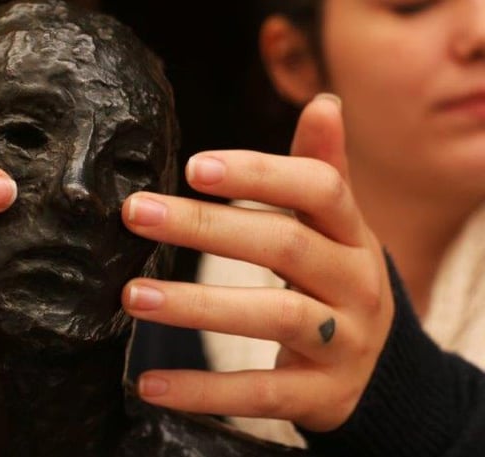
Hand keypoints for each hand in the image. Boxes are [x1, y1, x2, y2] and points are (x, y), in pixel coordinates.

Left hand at [121, 95, 394, 431]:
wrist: (379, 367)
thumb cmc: (337, 277)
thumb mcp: (337, 227)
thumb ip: (319, 170)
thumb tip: (323, 102)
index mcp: (354, 233)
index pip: (319, 188)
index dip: (258, 174)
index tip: (191, 166)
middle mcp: (357, 282)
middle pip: (285, 245)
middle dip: (207, 228)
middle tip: (136, 213)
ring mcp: (344, 342)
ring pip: (275, 316)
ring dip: (198, 305)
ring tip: (133, 295)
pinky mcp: (323, 395)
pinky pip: (261, 392)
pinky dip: (204, 390)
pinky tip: (150, 384)